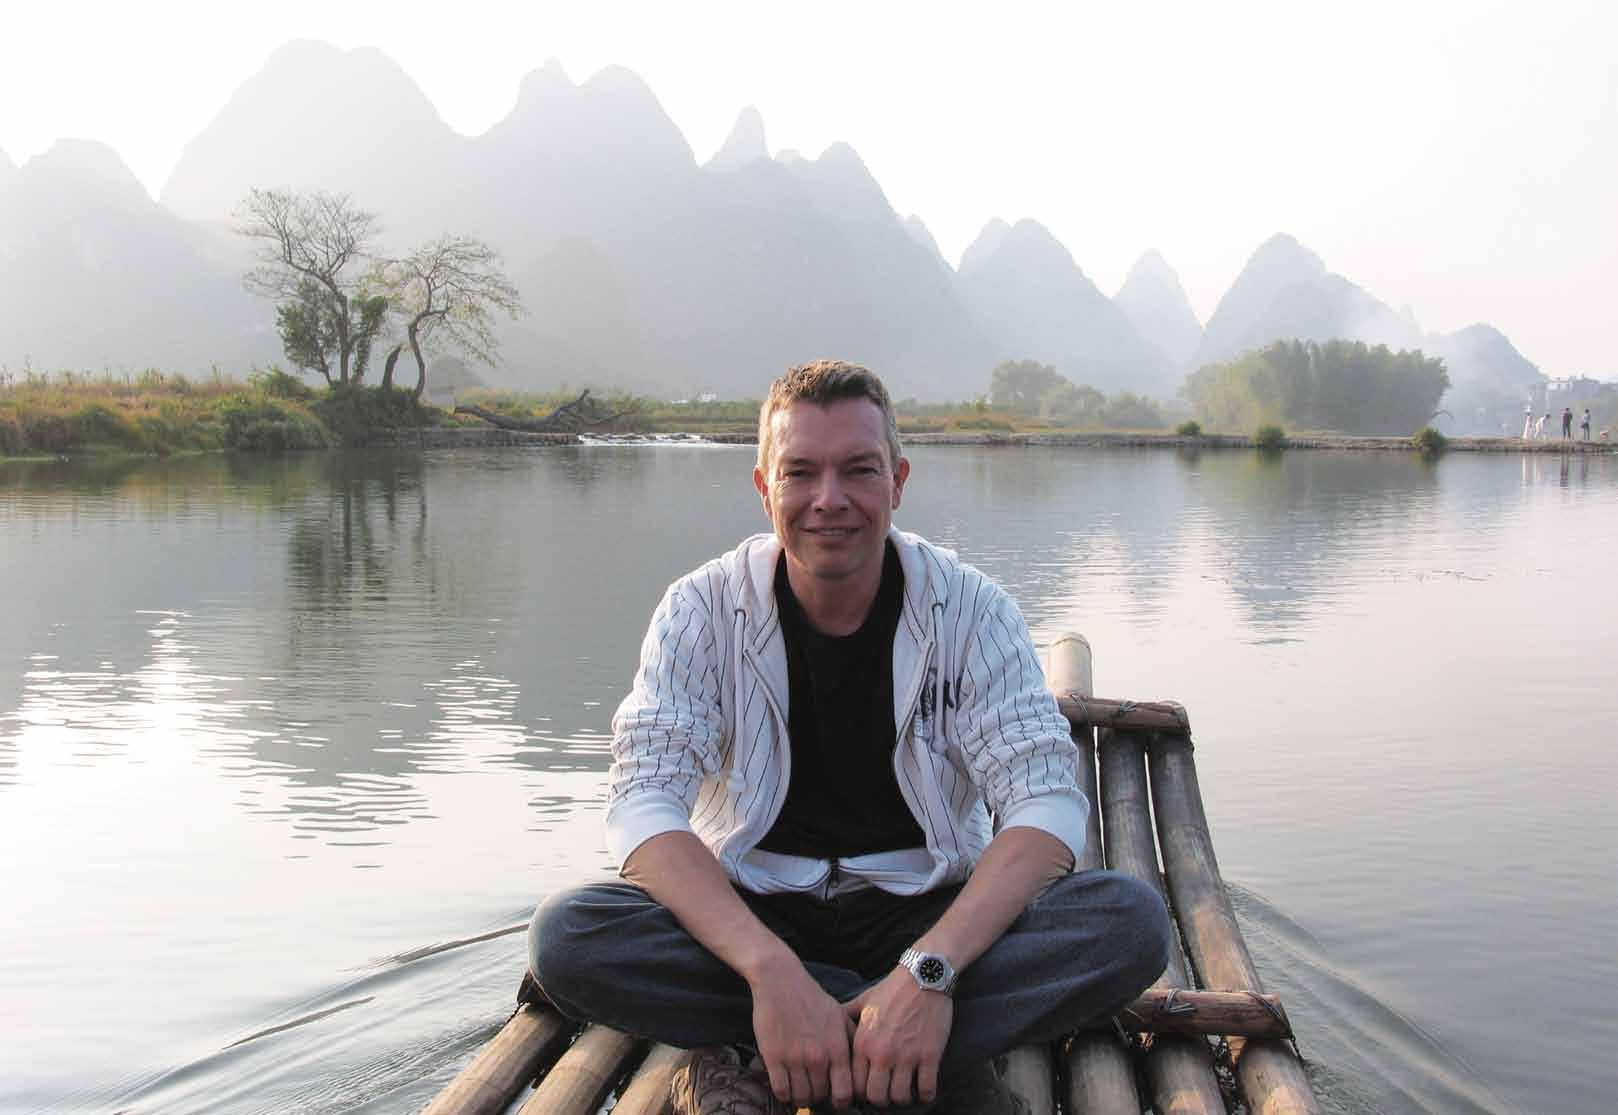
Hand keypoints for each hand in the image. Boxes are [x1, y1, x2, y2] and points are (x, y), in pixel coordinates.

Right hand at [749, 961, 855, 1107]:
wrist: (781, 981)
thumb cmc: (811, 997)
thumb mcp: (839, 1015)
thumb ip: (850, 1040)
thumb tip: (861, 1063)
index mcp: (838, 1048)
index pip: (845, 1093)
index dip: (840, 1101)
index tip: (834, 1098)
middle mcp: (819, 1056)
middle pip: (820, 1096)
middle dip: (818, 1096)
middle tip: (813, 1090)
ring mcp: (795, 1058)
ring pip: (800, 1096)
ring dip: (800, 1096)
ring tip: (799, 1088)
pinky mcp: (773, 1057)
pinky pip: (780, 1090)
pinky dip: (783, 1093)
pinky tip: (785, 1085)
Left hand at [845, 968, 953, 1105]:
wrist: (924, 976)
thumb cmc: (892, 990)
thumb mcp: (862, 1002)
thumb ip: (846, 1018)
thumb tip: (830, 1028)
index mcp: (863, 1042)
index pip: (855, 1085)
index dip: (861, 1092)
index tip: (869, 1089)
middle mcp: (882, 1053)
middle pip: (876, 1097)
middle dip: (881, 1099)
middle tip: (887, 1092)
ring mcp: (907, 1056)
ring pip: (900, 1097)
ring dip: (903, 1097)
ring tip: (905, 1089)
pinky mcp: (930, 1055)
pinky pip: (926, 1090)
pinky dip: (926, 1094)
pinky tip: (924, 1087)